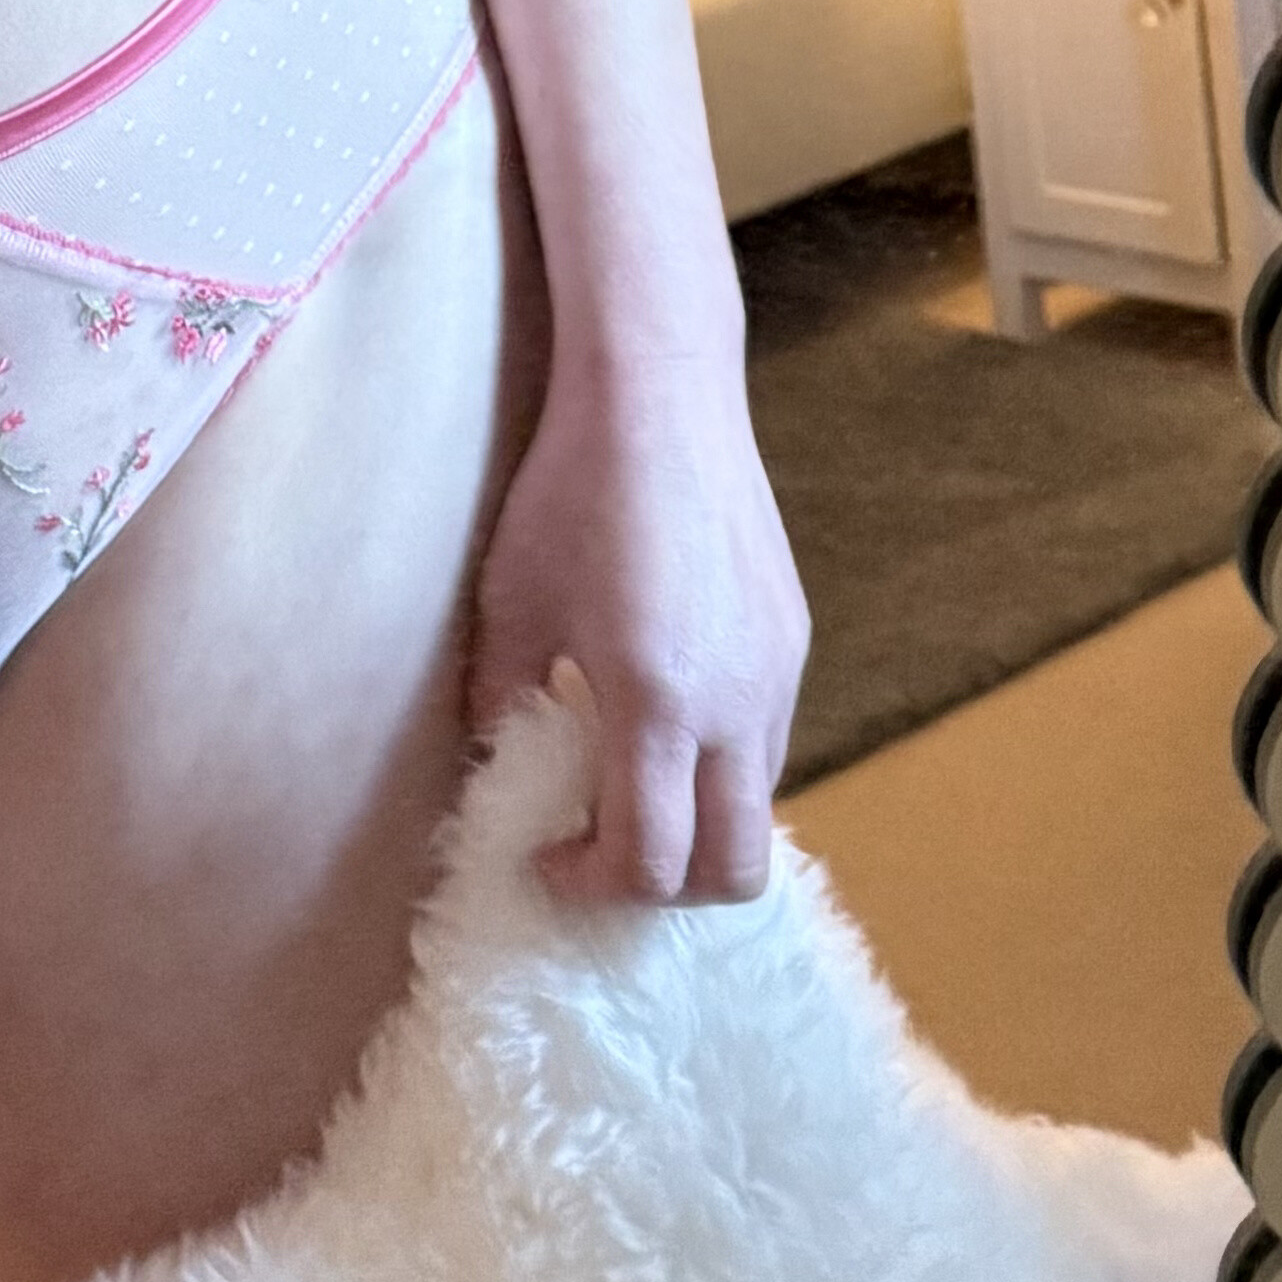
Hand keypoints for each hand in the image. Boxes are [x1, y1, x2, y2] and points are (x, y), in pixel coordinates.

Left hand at [465, 338, 808, 906]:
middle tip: (598, 851)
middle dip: (664, 887)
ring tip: (626, 776)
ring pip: (757, 805)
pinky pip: (768, 742)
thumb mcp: (512, 605)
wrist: (660, 395)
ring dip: (695, 823)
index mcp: (658, 703)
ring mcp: (777, 672)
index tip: (545, 858)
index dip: (591, 885)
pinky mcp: (792, 639)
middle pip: (732, 868)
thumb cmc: (570, 492)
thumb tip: (488, 773)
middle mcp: (736, 703)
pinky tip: (663, 711)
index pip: (649, 862)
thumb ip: (501, 705)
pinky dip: (719, 765)